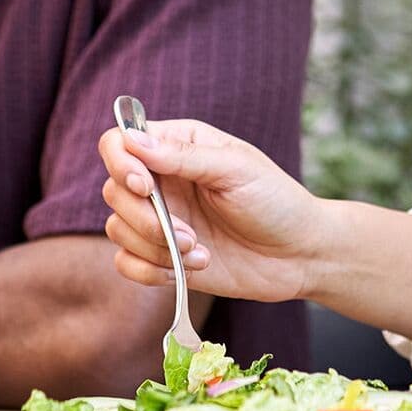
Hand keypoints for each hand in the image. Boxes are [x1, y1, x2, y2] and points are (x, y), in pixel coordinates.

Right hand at [96, 118, 333, 303]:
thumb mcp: (236, 169)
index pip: (118, 142)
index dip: (121, 163)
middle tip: (188, 234)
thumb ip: (184, 155)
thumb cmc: (275, 201)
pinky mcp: (161, 256)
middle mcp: (161, 180)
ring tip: (199, 252)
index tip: (145, 186)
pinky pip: (125, 262)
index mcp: (176, 146)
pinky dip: (148, 270)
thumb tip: (134, 139)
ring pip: (117, 228)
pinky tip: (187, 270)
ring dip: (155, 248)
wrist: (299, 255)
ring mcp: (159, 219)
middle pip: (113, 190)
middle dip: (145, 218)